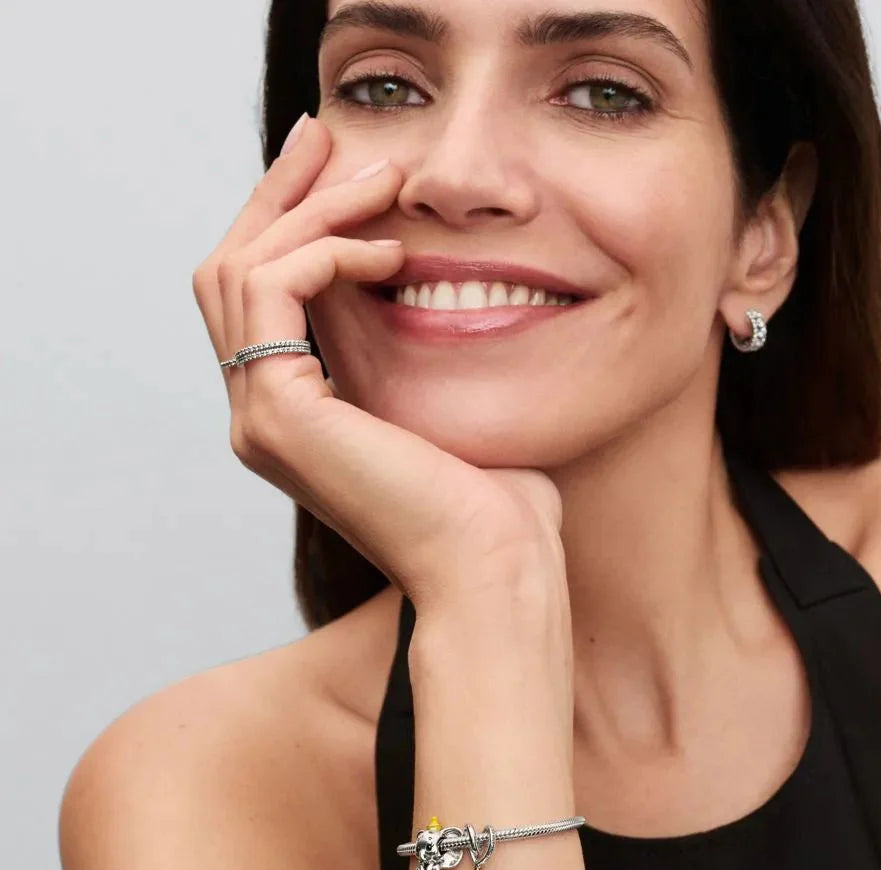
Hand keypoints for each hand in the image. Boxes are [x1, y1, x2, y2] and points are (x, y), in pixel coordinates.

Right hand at [192, 117, 564, 611]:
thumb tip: (407, 268)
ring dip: (309, 210)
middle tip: (329, 136)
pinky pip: (273, 289)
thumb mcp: (435, 399)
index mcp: (292, 416)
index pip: (260, 296)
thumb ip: (396, 339)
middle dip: (280, 196)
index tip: (336, 167)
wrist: (494, 565)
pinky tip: (390, 251)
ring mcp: (259, 418)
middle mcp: (259, 415)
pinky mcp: (280, 413)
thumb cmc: (488, 497)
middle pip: (230, 271)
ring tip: (382, 180)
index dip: (288, 222)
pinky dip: (325, 251)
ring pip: (241, 269)